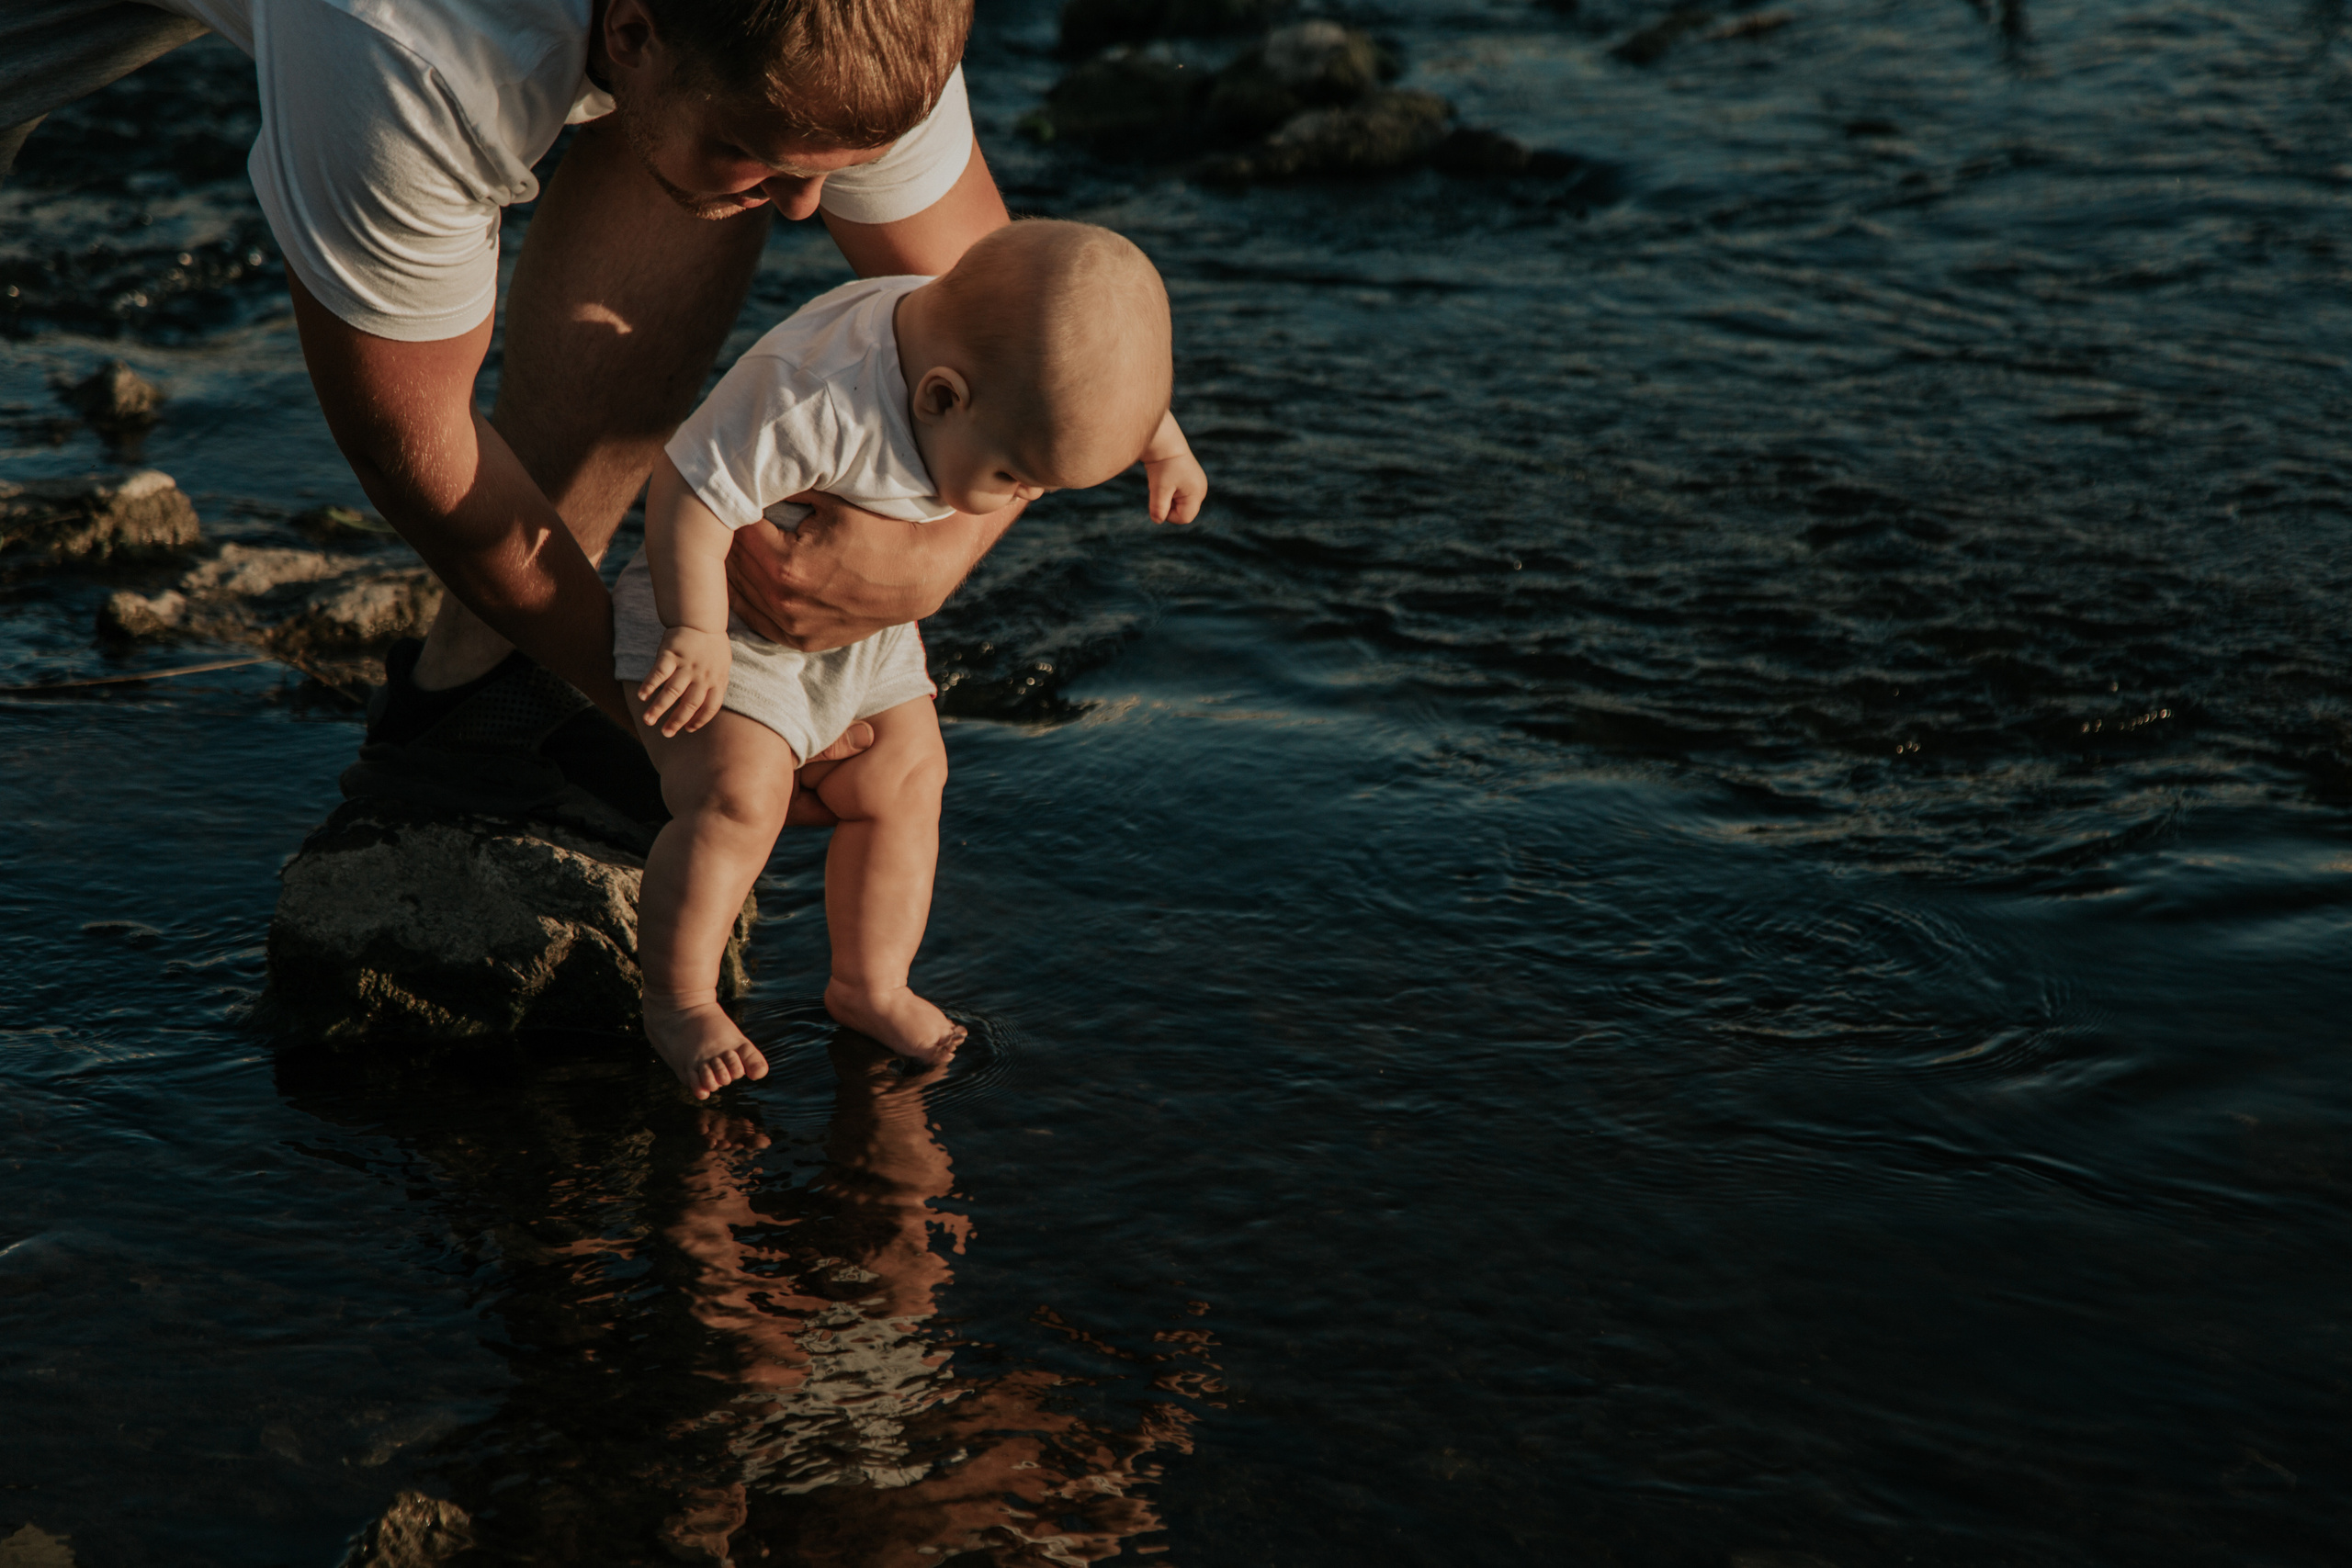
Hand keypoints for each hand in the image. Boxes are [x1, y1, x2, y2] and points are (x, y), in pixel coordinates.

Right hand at [637, 625, 731, 736]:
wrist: (701, 619)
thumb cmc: (711, 646)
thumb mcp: (721, 666)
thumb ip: (715, 685)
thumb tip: (705, 709)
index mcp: (717, 680)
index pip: (710, 707)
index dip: (699, 720)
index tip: (688, 730)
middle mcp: (703, 676)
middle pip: (689, 704)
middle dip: (676, 721)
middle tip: (666, 733)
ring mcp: (687, 665)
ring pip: (672, 692)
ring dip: (658, 708)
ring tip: (648, 720)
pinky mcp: (671, 654)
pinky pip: (659, 673)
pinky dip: (649, 685)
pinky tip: (642, 696)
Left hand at [724, 491, 1021, 649]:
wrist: (920, 576)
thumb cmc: (879, 531)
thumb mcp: (833, 502)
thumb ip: (787, 489)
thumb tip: (750, 469)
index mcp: (786, 564)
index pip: (734, 534)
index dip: (728, 513)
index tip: (725, 497)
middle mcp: (785, 602)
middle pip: (732, 567)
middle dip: (726, 542)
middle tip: (722, 519)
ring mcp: (794, 627)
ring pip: (739, 596)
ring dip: (732, 571)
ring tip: (732, 546)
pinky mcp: (803, 641)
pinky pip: (758, 621)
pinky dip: (749, 599)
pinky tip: (748, 577)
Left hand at [1144, 448, 1207, 523]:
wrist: (1164, 443)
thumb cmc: (1162, 465)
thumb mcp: (1159, 488)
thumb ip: (1159, 508)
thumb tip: (1157, 521)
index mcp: (1197, 493)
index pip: (1184, 518)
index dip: (1169, 515)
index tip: (1159, 500)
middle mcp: (1201, 490)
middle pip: (1183, 512)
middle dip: (1169, 505)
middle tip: (1161, 488)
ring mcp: (1197, 484)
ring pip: (1180, 504)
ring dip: (1168, 497)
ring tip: (1164, 481)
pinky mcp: (1191, 480)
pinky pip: (1179, 495)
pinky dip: (1169, 491)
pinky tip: (1166, 478)